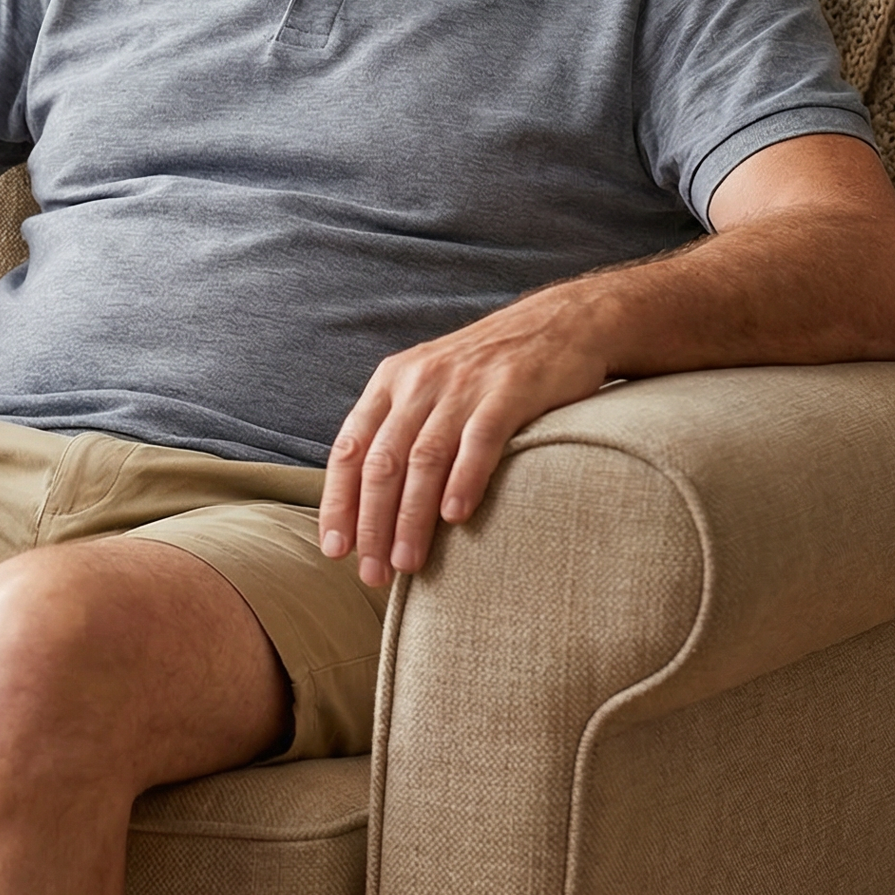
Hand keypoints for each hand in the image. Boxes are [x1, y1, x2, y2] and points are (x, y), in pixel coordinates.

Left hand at [317, 293, 608, 588]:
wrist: (559, 322)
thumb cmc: (486, 369)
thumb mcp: (428, 383)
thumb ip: (397, 427)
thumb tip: (366, 498)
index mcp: (390, 382)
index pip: (350, 450)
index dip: (339, 503)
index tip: (335, 550)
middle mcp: (418, 382)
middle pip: (382, 462)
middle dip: (372, 523)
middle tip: (373, 573)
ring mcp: (463, 386)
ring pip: (423, 459)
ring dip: (411, 517)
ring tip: (408, 562)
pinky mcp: (508, 391)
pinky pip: (479, 442)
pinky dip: (463, 481)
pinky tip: (455, 518)